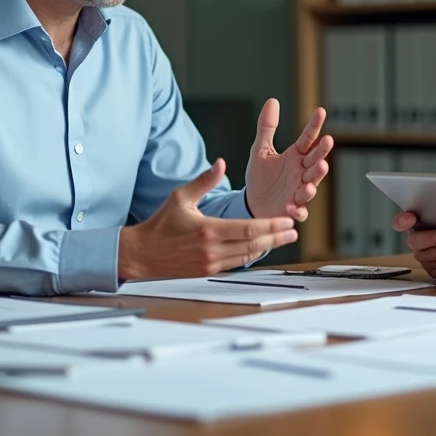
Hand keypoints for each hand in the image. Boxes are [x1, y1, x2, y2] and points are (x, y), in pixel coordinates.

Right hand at [118, 159, 298, 279]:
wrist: (141, 254)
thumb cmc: (160, 225)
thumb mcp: (180, 197)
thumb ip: (203, 181)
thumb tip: (220, 163)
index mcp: (207, 230)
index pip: (249, 230)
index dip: (271, 227)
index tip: (287, 222)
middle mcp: (211, 250)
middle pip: (253, 245)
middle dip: (277, 238)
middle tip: (294, 231)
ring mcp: (210, 264)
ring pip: (247, 256)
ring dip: (269, 248)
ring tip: (285, 239)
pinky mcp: (207, 272)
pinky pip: (236, 264)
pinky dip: (252, 256)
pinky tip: (262, 248)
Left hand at [245, 99, 333, 221]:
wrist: (253, 204)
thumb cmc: (261, 177)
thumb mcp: (260, 150)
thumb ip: (267, 127)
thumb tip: (272, 100)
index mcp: (295, 156)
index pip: (308, 139)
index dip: (314, 125)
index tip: (320, 111)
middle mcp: (301, 172)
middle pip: (315, 161)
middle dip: (321, 152)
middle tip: (327, 141)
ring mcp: (298, 191)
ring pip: (311, 185)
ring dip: (314, 180)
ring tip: (316, 173)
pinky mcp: (292, 209)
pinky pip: (299, 211)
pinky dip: (298, 210)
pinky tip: (293, 206)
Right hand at [392, 212, 435, 279]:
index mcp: (416, 223)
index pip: (399, 222)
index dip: (402, 220)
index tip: (411, 218)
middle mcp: (416, 239)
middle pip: (413, 240)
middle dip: (428, 238)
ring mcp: (422, 255)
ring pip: (425, 255)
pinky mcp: (431, 268)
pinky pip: (435, 267)